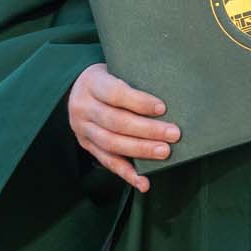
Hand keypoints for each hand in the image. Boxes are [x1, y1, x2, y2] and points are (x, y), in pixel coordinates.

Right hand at [68, 62, 180, 193]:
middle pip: (116, 122)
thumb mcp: (115, 68)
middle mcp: (83, 107)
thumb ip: (134, 80)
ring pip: (112, 143)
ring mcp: (82, 129)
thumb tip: (172, 95)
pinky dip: (127, 173)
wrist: (76, 88)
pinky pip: (107, 162)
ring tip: (164, 152)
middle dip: (147, 130)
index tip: (162, 108)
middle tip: (173, 134)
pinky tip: (143, 182)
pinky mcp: (86, 146)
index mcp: (92, 83)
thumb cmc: (108, 77)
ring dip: (140, 150)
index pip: (115, 93)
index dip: (139, 102)